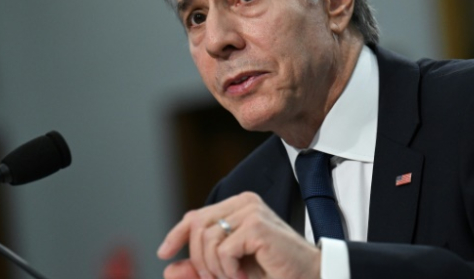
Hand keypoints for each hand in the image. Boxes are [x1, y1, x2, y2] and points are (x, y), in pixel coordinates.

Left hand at [157, 192, 320, 278]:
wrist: (309, 277)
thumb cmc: (273, 272)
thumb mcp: (229, 271)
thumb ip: (201, 269)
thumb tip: (168, 270)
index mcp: (238, 206)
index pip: (196, 216)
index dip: (176, 235)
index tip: (163, 254)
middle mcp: (244, 202)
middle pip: (197, 226)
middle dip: (199, 259)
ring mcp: (251, 211)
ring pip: (207, 239)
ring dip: (214, 268)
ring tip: (232, 278)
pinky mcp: (256, 225)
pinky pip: (223, 249)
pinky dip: (227, 269)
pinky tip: (243, 277)